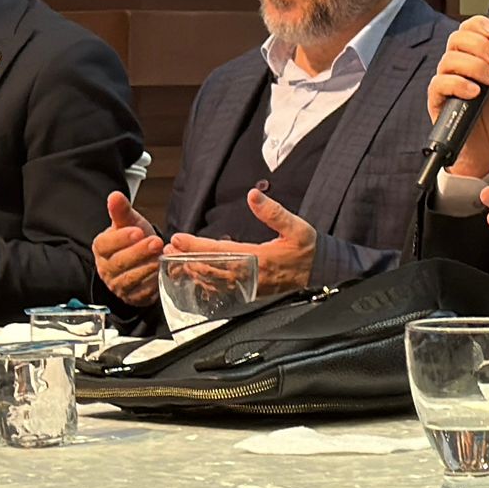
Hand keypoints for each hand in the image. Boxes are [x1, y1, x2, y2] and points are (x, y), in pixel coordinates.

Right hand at [93, 191, 164, 304]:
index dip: (121, 239)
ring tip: (161, 257)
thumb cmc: (135, 239)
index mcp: (101, 248)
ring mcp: (118, 285)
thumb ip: (122, 211)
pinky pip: (141, 293)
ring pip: (130, 279)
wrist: (146, 257)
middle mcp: (106, 268)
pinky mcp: (132, 297)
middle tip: (156, 242)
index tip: (137, 231)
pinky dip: (152, 283)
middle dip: (138, 252)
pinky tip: (162, 273)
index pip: (105, 245)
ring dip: (147, 268)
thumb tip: (115, 196)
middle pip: (119, 263)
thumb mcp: (130, 222)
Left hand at [163, 190, 317, 296]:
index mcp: (258, 258)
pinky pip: (223, 290)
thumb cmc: (308, 250)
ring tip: (175, 263)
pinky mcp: (251, 292)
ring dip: (192, 271)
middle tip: (167, 250)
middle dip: (186, 258)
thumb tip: (253, 195)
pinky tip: (197, 278)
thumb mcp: (296, 226)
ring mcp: (249, 286)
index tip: (178, 239)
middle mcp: (250, 275)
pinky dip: (206, 284)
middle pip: (210, 267)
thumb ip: (273, 212)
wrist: (321, 273)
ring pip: (213, 281)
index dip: (196, 245)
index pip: (219, 251)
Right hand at [427, 16, 488, 179]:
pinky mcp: (438, 101)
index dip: (479, 25)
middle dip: (479, 44)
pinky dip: (458, 84)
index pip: (469, 32)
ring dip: (473, 65)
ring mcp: (447, 84)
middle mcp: (459, 69)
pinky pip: (440, 84)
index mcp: (476, 62)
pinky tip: (474, 91)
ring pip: (449, 59)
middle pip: (457, 40)